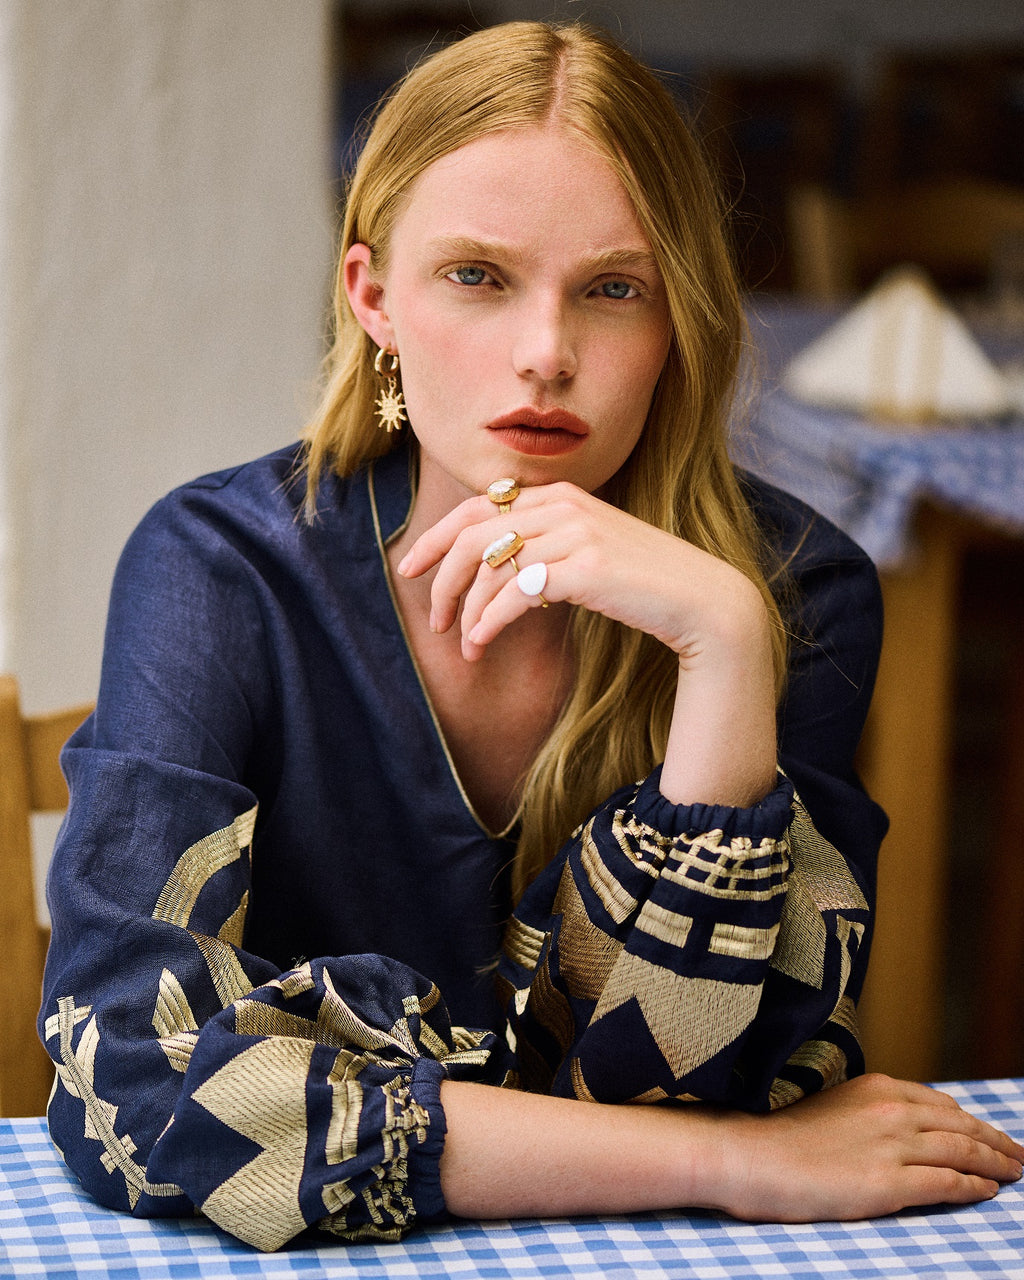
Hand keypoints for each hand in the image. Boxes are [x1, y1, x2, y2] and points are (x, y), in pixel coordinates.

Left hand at [397, 481, 757, 656]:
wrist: (703, 601)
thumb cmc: (645, 584)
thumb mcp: (591, 551)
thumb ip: (548, 544)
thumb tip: (501, 569)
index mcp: (562, 494)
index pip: (478, 508)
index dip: (437, 537)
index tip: (410, 566)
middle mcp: (564, 505)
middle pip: (474, 535)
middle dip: (441, 577)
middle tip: (432, 618)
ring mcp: (576, 533)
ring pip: (491, 568)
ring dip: (466, 612)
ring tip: (465, 646)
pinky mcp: (585, 568)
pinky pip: (514, 593)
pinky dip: (489, 621)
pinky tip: (482, 643)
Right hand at [709, 1073, 1023, 1221]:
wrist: (751, 1156)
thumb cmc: (783, 1137)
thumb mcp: (834, 1108)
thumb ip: (870, 1113)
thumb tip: (900, 1126)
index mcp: (878, 1086)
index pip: (941, 1104)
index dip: (971, 1121)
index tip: (987, 1132)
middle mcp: (892, 1109)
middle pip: (962, 1126)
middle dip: (996, 1142)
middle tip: (1020, 1155)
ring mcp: (893, 1145)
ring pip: (963, 1152)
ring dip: (997, 1163)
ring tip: (1016, 1172)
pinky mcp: (889, 1183)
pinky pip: (947, 1184)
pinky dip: (973, 1187)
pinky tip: (988, 1191)